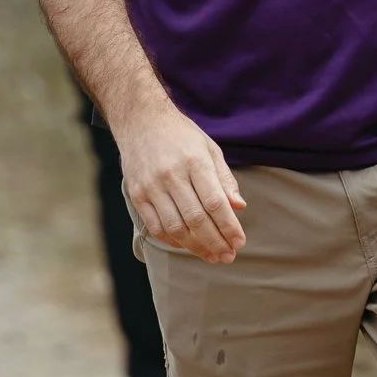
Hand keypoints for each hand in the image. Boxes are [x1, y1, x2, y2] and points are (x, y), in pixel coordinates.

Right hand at [118, 98, 247, 264]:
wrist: (141, 120)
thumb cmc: (181, 135)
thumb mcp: (209, 148)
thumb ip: (224, 179)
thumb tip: (239, 206)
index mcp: (194, 161)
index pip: (215, 203)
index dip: (229, 226)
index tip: (239, 242)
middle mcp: (171, 175)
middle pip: (196, 219)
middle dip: (215, 242)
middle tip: (228, 256)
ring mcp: (151, 186)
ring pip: (176, 228)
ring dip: (196, 247)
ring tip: (212, 256)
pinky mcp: (136, 195)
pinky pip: (156, 227)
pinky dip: (174, 241)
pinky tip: (188, 246)